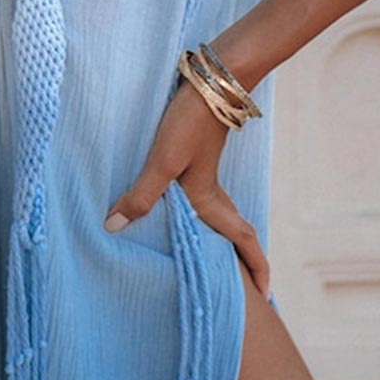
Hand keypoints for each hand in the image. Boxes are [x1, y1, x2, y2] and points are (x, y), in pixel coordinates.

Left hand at [103, 80, 269, 298]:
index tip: (264, 299)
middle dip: (240, 265)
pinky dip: (202, 219)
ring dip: (221, 242)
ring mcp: (207, 176)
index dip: (256, 270)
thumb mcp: (163, 160)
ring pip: (220, 219)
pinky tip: (182, 217)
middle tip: (238, 292)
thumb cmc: (191, 122)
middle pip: (234, 237)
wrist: (211, 80)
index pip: (243, 242)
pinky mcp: (197, 160)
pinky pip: (205, 201)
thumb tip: (115, 228)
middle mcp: (213, 194)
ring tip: (210, 263)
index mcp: (211, 201)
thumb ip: (142, 194)